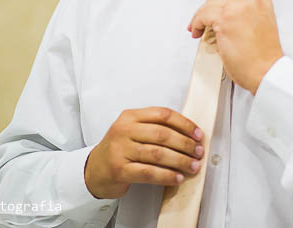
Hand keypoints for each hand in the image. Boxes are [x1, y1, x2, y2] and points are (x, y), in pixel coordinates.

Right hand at [84, 107, 203, 198]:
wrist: (94, 170)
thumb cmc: (120, 149)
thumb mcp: (133, 131)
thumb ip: (155, 127)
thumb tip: (189, 135)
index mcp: (130, 116)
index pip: (163, 115)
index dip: (184, 124)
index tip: (198, 134)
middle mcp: (123, 130)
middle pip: (162, 134)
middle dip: (185, 144)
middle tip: (198, 152)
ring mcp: (120, 150)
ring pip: (158, 154)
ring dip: (180, 161)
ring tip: (192, 166)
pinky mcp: (119, 170)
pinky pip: (149, 172)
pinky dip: (166, 176)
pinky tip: (177, 178)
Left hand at [187, 0, 283, 93]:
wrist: (266, 70)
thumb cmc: (264, 55)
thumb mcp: (260, 24)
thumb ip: (245, 14)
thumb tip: (226, 14)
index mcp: (261, 0)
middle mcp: (250, 1)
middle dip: (207, 6)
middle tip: (200, 16)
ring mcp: (237, 8)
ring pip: (209, 5)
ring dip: (199, 17)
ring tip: (196, 27)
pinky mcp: (224, 20)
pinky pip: (202, 16)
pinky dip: (196, 24)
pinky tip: (197, 31)